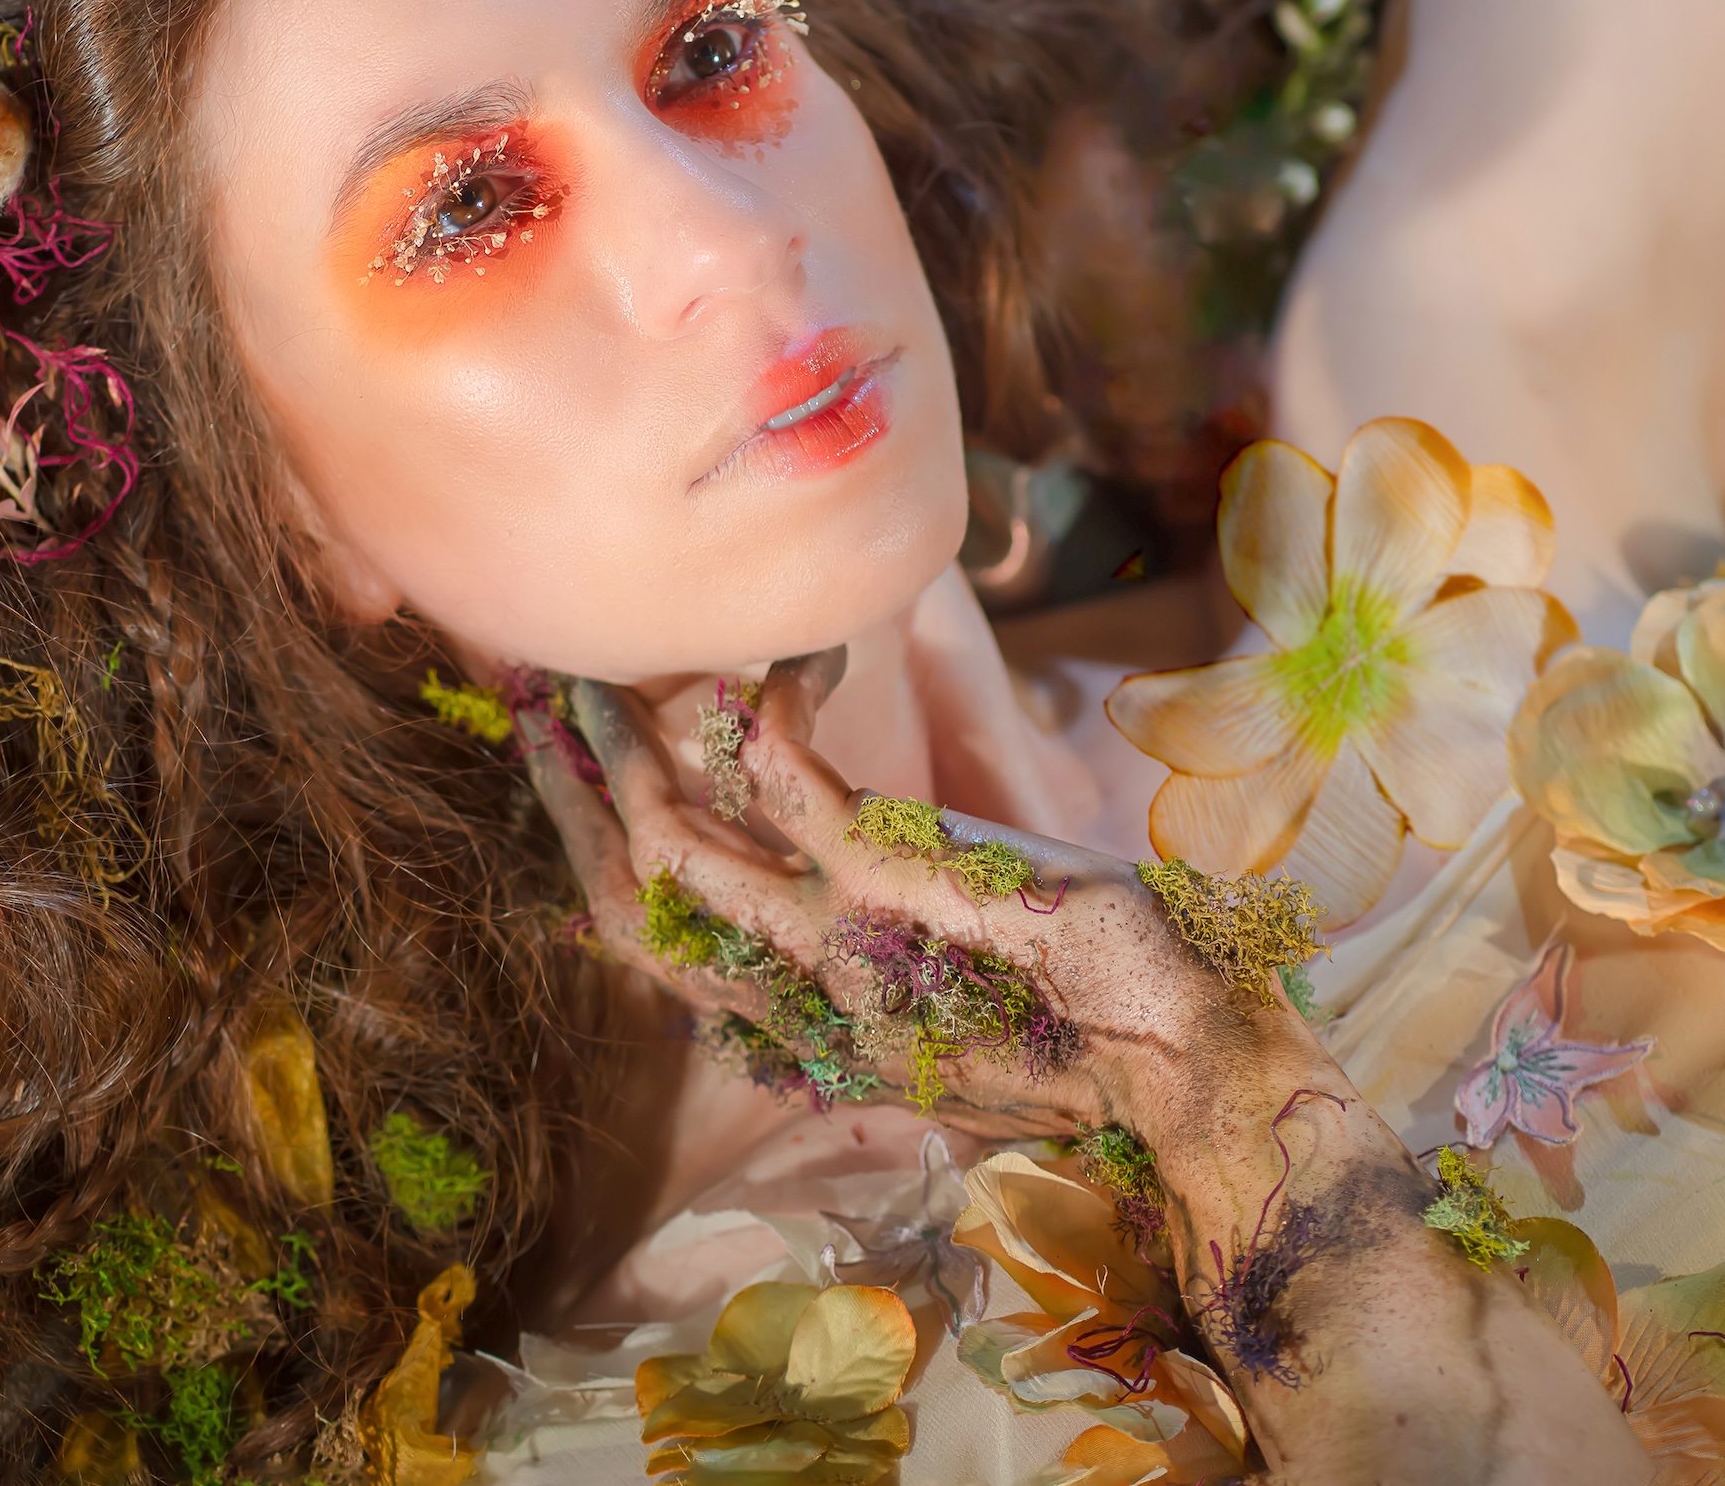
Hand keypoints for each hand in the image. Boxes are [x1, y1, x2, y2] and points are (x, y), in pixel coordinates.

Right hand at [521, 653, 1311, 1141]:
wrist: (1188, 1060)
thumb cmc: (1090, 1022)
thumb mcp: (955, 1007)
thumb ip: (878, 959)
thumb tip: (839, 881)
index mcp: (809, 1035)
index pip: (657, 958)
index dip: (591, 866)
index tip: (562, 783)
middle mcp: (802, 1002)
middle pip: (635, 905)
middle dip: (573, 801)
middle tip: (536, 705)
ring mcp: (843, 943)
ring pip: (679, 846)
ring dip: (631, 749)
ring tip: (604, 674)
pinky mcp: (896, 884)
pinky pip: (787, 783)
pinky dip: (764, 711)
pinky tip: (773, 664)